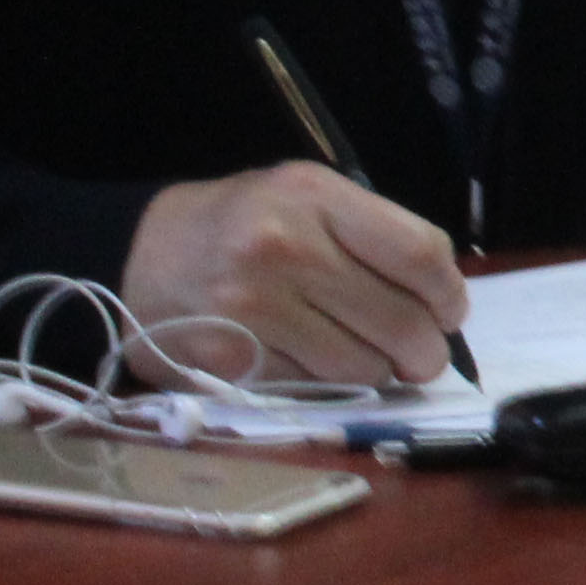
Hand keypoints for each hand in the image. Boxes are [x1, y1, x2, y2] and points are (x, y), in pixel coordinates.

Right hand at [124, 164, 468, 388]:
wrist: (136, 254)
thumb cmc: (239, 224)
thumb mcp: (303, 197)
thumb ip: (370, 235)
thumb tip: (440, 302)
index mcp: (314, 197)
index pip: (419, 253)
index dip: (448, 294)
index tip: (449, 313)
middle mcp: (285, 248)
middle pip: (400, 320)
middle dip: (423, 351)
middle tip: (420, 356)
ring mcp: (255, 306)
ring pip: (361, 367)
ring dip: (375, 372)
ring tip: (362, 356)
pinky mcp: (232, 358)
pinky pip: (313, 387)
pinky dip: (324, 385)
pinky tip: (309, 362)